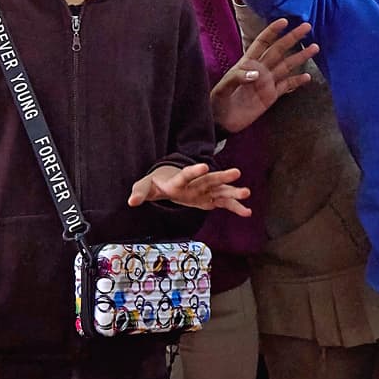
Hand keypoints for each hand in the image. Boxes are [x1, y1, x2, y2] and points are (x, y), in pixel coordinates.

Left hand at [128, 162, 250, 213]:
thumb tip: (131, 201)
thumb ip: (140, 192)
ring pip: (221, 190)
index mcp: (179, 180)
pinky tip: (247, 212)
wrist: (167, 181)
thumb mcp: (145, 187)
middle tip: (236, 172)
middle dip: (222, 176)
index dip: (194, 170)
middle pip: (209, 179)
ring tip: (247, 192)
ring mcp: (204, 190)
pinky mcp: (210, 198)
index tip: (205, 166)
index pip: (186, 174)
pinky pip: (224, 203)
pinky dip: (235, 207)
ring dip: (233, 192)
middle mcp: (195, 182)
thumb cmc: (156, 183)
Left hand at [211, 17, 316, 132]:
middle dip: (292, 38)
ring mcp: (267, 82)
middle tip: (307, 27)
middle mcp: (260, 69)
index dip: (272, 31)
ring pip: (287, 66)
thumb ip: (238, 78)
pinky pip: (287, 86)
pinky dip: (297, 81)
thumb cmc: (218, 102)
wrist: (222, 122)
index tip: (285, 21)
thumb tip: (257, 72)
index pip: (262, 43)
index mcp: (247, 63)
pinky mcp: (271, 96)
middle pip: (279, 50)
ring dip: (300, 56)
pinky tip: (308, 77)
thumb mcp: (223, 88)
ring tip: (315, 47)